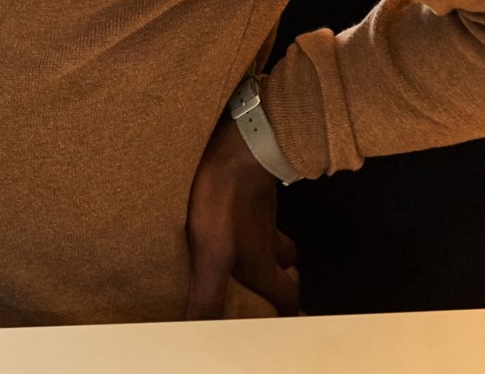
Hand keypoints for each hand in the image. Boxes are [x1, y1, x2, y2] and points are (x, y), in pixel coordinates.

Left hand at [183, 115, 300, 318]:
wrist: (241, 150)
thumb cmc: (226, 207)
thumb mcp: (211, 257)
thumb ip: (208, 297)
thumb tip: (196, 333)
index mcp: (263, 266)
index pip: (287, 296)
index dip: (288, 310)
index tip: (286, 317)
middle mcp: (270, 242)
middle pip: (286, 265)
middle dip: (280, 276)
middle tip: (266, 282)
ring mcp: (264, 213)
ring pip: (274, 236)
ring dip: (267, 247)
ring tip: (246, 251)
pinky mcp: (253, 189)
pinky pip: (258, 211)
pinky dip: (251, 219)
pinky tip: (231, 214)